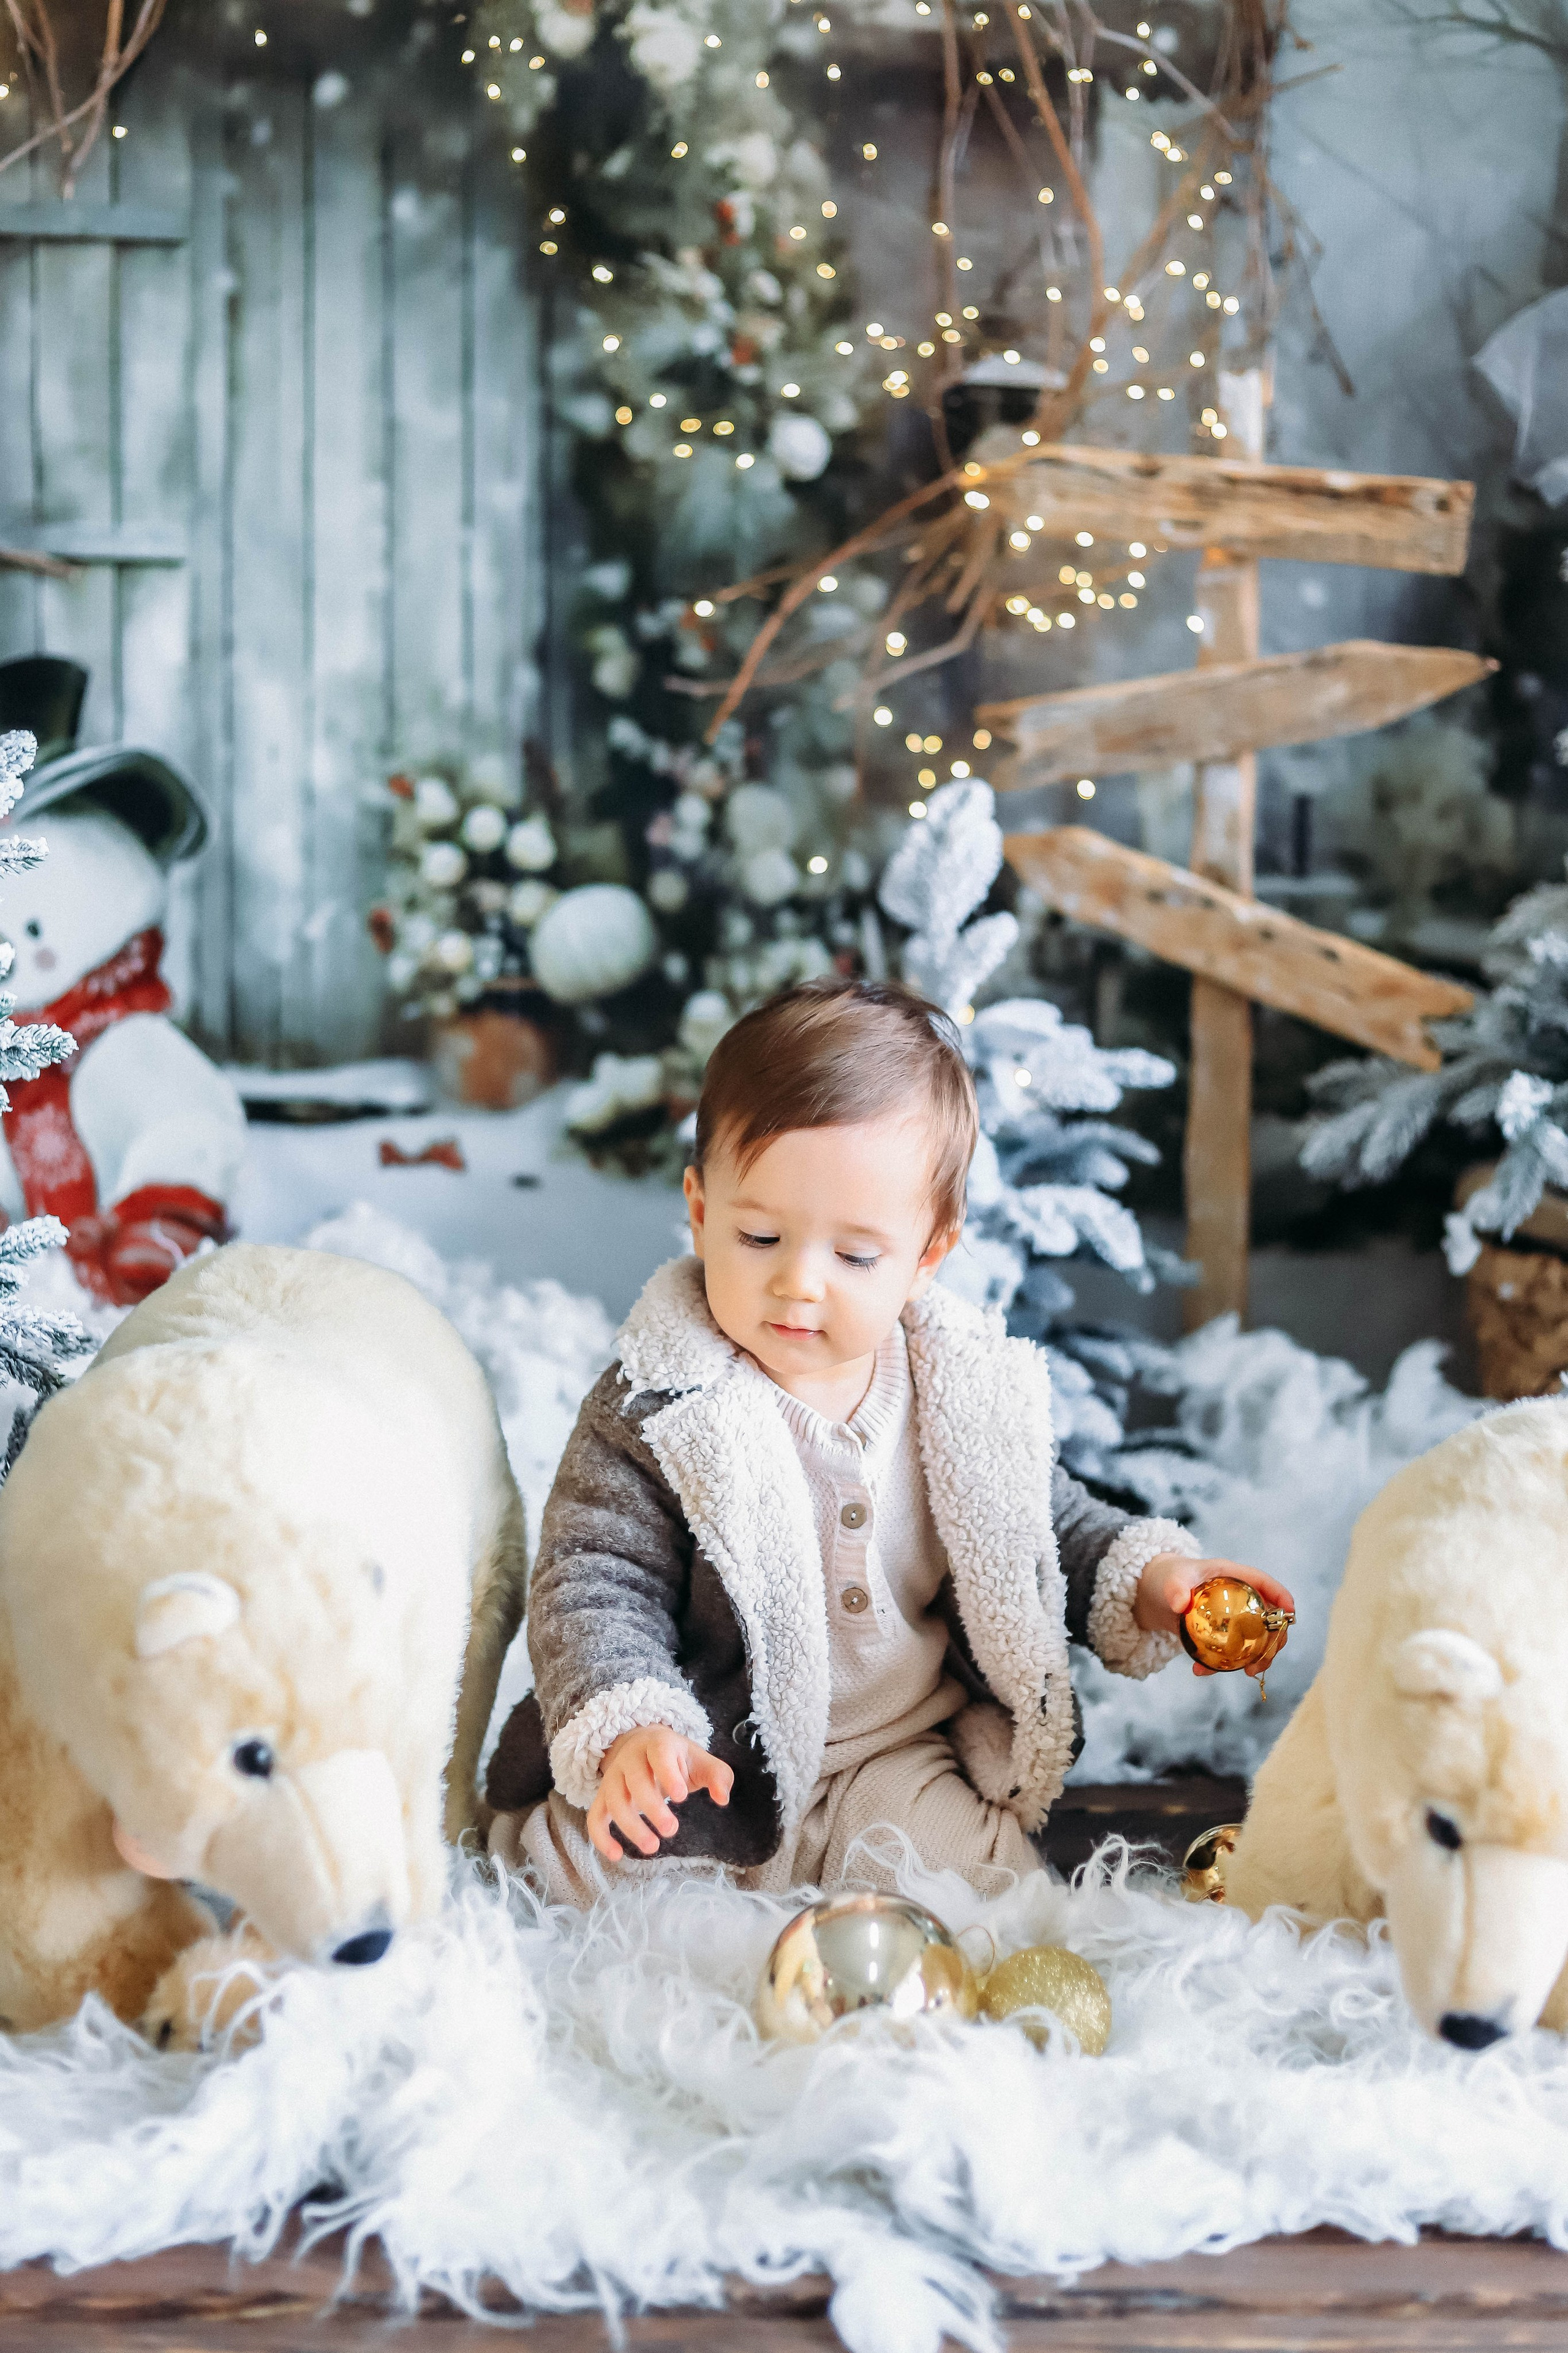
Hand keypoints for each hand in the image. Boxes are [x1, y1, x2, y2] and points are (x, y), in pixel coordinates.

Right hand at [586, 1726, 732, 1862]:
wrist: (644, 1747)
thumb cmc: (678, 1759)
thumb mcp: (701, 1761)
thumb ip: (719, 1777)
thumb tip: (722, 1799)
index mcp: (658, 1743)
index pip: (659, 1753)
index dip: (668, 1774)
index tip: (681, 1797)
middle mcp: (630, 1758)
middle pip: (635, 1781)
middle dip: (652, 1808)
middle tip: (672, 1830)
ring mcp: (613, 1777)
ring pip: (614, 1801)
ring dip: (631, 1826)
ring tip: (653, 1847)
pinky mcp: (603, 1797)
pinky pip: (595, 1817)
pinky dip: (601, 1837)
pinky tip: (616, 1855)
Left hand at [1135, 1553, 1297, 1677]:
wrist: (1152, 1594)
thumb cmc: (1167, 1578)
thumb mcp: (1170, 1580)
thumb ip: (1175, 1589)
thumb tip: (1180, 1604)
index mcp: (1233, 1576)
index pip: (1263, 1582)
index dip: (1281, 1595)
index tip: (1290, 1612)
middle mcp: (1240, 1596)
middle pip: (1269, 1616)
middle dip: (1274, 1639)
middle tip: (1263, 1659)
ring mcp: (1234, 1616)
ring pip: (1257, 1637)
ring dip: (1257, 1656)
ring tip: (1245, 1672)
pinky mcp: (1222, 1634)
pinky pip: (1233, 1650)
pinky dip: (1223, 1664)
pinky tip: (1201, 1672)